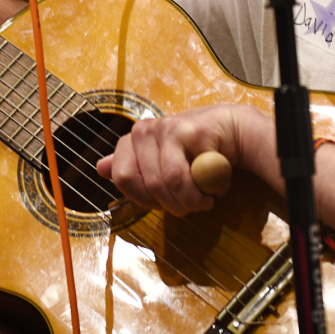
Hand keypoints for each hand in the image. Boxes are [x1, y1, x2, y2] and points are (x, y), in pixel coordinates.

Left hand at [95, 105, 262, 215]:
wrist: (234, 130)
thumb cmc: (197, 150)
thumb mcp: (160, 161)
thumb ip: (131, 165)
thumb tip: (100, 168)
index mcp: (133, 140)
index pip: (121, 178)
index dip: (145, 198)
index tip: (164, 200)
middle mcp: (144, 130)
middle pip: (146, 185)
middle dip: (171, 205)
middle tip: (190, 204)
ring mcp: (164, 128)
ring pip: (166, 183)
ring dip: (190, 202)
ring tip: (204, 199)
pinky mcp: (186, 130)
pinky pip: (186, 178)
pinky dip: (204, 191)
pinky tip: (215, 184)